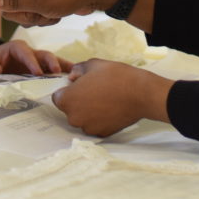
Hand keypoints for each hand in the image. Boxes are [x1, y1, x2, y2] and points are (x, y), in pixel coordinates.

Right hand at [0, 0, 122, 25]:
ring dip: (36, 18)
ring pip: (18, 16)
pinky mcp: (38, 1)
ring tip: (53, 11)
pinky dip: (44, 19)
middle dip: (22, 15)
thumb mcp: (42, 3)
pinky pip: (32, 18)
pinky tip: (58, 13)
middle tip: (44, 10)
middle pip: (4, 8)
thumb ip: (15, 4)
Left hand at [0, 39, 73, 75]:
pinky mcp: (42, 69)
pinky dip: (64, 72)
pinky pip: (55, 69)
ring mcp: (38, 60)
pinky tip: (75, 78)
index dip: (32, 62)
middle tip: (58, 73)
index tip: (37, 72)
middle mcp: (31, 52)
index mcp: (17, 48)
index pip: (26, 53)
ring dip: (63, 67)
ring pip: (53, 61)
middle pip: (44, 55)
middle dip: (52, 63)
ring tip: (75, 75)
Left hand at [51, 58, 171, 136]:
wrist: (140, 93)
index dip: (67, 90)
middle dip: (78, 100)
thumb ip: (76, 70)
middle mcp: (74, 118)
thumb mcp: (92, 64)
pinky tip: (110, 107)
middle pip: (70, 109)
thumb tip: (72, 76)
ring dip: (88, 110)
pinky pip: (95, 125)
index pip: (58, 97)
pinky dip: (100, 118)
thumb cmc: (115, 76)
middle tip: (93, 90)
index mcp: (67, 100)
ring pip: (82, 118)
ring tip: (104, 98)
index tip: (78, 85)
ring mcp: (88, 128)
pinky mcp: (102, 134)